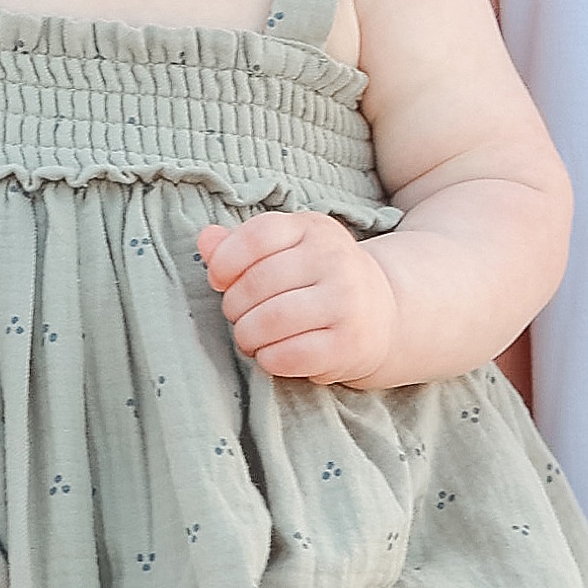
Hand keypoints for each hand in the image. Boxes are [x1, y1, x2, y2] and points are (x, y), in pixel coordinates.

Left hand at [197, 209, 395, 384]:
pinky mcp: (349, 343)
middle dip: (234, 306)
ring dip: (247, 336)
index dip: (226, 261)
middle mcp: (334, 259)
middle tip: (238, 316)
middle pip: (258, 282)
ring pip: (270, 320)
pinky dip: (269, 359)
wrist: (382, 313)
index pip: (258, 236)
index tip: (220, 280)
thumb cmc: (317, 280)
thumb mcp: (285, 251)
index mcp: (313, 229)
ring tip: (250, 338)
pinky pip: (290, 355)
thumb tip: (205, 240)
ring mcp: (346, 301)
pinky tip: (272, 354)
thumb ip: (240, 245)